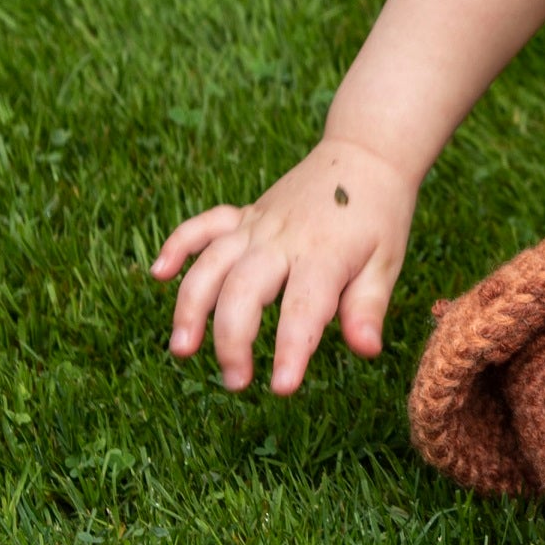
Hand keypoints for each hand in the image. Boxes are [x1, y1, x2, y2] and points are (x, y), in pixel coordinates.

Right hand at [153, 137, 418, 394]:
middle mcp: (281, 240)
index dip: (290, 350)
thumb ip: (368, 306)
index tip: (282, 388)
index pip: (302, 310)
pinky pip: (202, 227)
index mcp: (323, 255)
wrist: (364, 157)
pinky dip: (177, 246)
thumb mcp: (386, 262)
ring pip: (211, 264)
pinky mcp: (243, 216)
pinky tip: (158, 274)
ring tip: (182, 349)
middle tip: (236, 382)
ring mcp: (256, 226)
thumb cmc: (378, 218)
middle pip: (243, 291)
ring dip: (191, 306)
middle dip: (232, 340)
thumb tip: (367, 350)